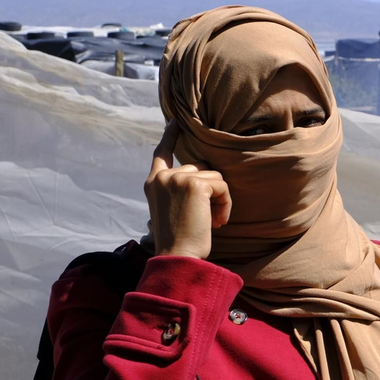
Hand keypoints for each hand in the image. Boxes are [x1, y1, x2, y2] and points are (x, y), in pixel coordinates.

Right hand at [144, 122, 231, 259]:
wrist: (177, 257)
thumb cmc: (179, 241)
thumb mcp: (171, 210)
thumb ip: (178, 189)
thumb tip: (202, 177)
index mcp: (153, 183)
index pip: (162, 153)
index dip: (170, 136)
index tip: (175, 122)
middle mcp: (163, 177)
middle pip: (200, 168)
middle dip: (210, 191)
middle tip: (209, 218)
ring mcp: (177, 178)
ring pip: (214, 177)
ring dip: (220, 199)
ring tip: (213, 221)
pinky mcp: (195, 185)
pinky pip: (222, 186)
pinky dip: (226, 204)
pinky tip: (218, 221)